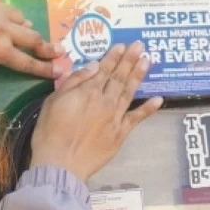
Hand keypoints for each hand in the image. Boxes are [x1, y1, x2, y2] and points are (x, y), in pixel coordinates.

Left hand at [0, 0, 60, 79]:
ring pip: (21, 18)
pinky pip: (4, 4)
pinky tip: (5, 12)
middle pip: (33, 39)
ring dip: (27, 26)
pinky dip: (7, 11)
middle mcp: (5, 31)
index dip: (45, 69)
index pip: (27, 64)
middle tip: (60, 50)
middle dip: (48, 47)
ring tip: (29, 28)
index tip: (59, 71)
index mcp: (1, 51)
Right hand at [29, 42, 162, 179]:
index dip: (113, 57)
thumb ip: (74, 82)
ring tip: (147, 61)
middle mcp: (105, 101)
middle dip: (130, 60)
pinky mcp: (121, 133)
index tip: (123, 46)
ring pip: (129, 92)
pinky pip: (137, 118)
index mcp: (88, 92)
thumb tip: (93, 65)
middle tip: (140, 46)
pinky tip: (159, 99)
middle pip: (119, 77)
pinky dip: (148, 108)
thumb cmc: (50, 132)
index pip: (104, 70)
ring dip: (139, 75)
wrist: (61, 163)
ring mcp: (116, 117)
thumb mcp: (54, 101)